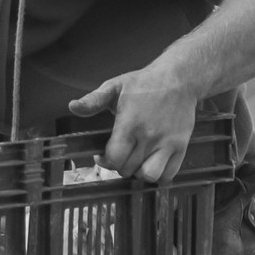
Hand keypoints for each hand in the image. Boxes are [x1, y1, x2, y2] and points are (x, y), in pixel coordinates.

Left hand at [66, 66, 197, 185]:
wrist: (179, 78)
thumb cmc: (145, 83)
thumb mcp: (115, 86)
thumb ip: (93, 100)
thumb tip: (73, 107)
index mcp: (130, 123)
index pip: (114, 158)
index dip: (104, 160)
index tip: (103, 155)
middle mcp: (149, 136)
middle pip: (128, 169)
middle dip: (120, 165)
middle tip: (120, 154)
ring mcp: (167, 143)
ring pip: (149, 175)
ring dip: (139, 172)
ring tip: (136, 160)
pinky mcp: (181, 146)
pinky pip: (168, 175)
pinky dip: (159, 175)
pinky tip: (152, 163)